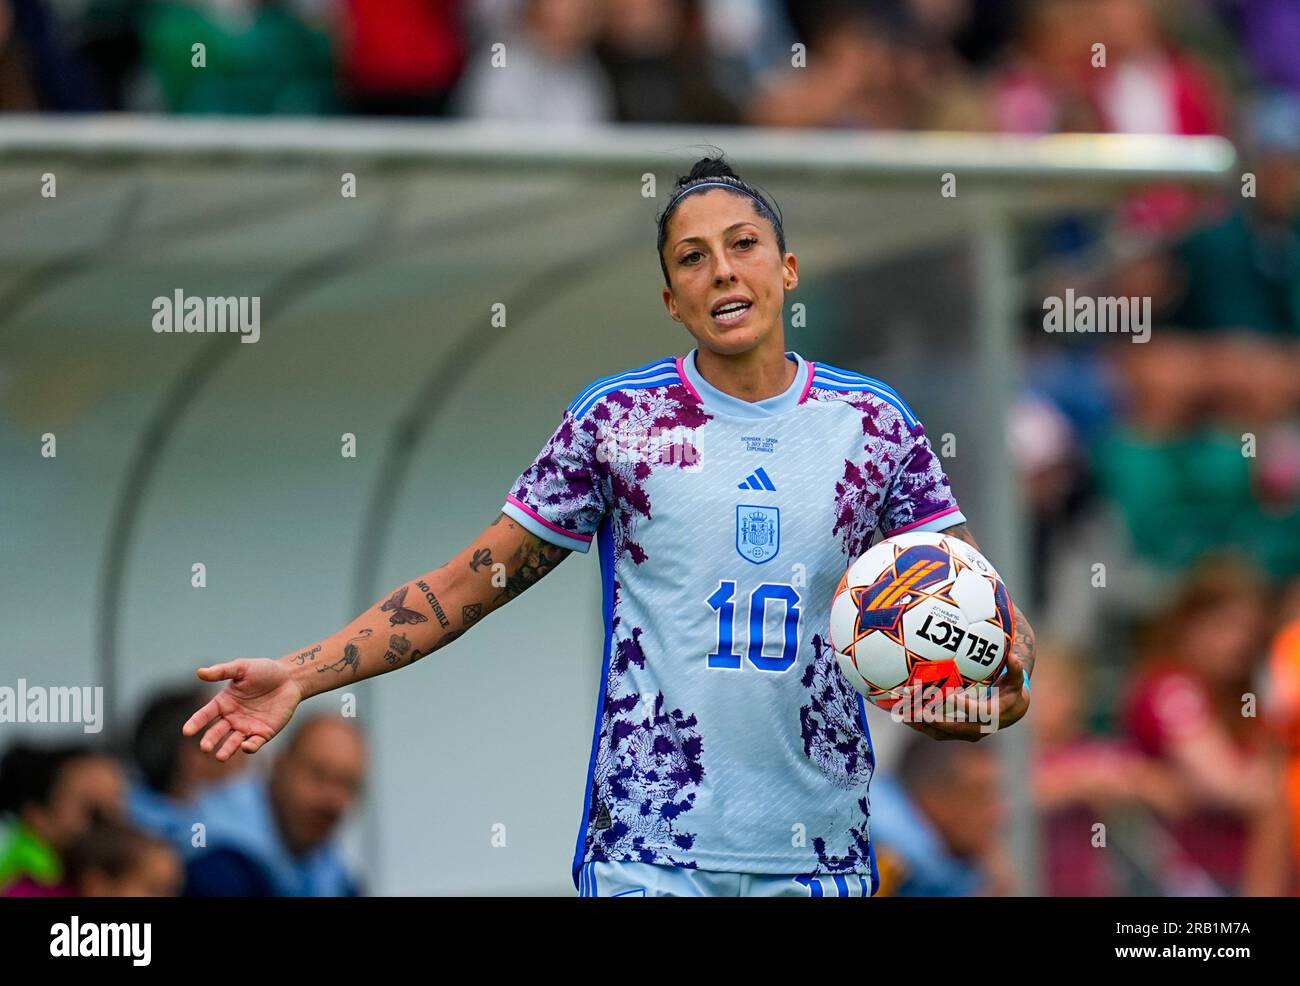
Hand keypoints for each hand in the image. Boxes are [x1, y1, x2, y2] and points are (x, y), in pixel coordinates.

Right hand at [183, 658, 303, 759]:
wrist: (290, 678)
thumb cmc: (264, 671)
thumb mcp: (242, 668)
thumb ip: (222, 671)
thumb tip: (200, 672)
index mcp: (223, 703)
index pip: (205, 715)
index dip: (195, 723)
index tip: (186, 731)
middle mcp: (232, 718)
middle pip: (216, 732)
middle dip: (210, 740)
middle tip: (205, 748)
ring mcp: (247, 727)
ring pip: (232, 742)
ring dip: (226, 750)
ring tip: (220, 757)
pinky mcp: (263, 733)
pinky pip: (254, 743)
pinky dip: (249, 746)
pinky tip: (246, 745)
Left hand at [903, 651, 1030, 741]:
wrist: (1011, 713)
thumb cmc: (1012, 693)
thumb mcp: (1016, 682)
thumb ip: (1015, 670)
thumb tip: (1013, 656)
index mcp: (992, 715)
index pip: (977, 711)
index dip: (964, 705)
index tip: (949, 695)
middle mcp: (978, 729)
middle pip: (952, 727)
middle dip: (933, 720)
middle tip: (915, 709)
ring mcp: (966, 734)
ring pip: (940, 732)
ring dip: (921, 724)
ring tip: (902, 713)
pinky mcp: (956, 734)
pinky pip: (936, 731)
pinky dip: (921, 725)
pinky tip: (904, 715)